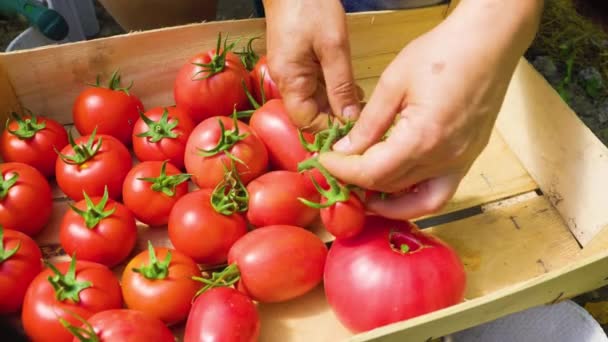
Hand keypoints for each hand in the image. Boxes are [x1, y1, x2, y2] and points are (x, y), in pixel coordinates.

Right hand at [262, 0, 362, 130]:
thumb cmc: (311, 7)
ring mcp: (290, 71)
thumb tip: (349, 119)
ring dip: (335, 105)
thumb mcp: (333, 47)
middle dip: (335, 118)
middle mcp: (285, 81)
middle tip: (363, 116)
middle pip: (309, 113)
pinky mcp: (296, 62)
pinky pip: (312, 85)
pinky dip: (330, 90)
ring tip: (360, 104)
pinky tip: (349, 89)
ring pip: (312, 100)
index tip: (354, 128)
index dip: (329, 128)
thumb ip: (341, 86)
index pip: (306, 122)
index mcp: (290, 80)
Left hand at [319, 0, 542, 219]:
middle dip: (357, 182)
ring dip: (387, 201)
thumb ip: (368, 123)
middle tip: (338, 169)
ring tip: (363, 187)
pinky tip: (396, 187)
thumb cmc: (443, 52)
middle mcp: (445, 159)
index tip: (324, 161)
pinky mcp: (469, 158)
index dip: (342, 170)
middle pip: (391, 188)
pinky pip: (439, 192)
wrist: (489, 42)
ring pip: (417, 201)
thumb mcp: (393, 83)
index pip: (372, 173)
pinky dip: (415, 198)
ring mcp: (461, 162)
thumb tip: (345, 150)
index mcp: (422, 138)